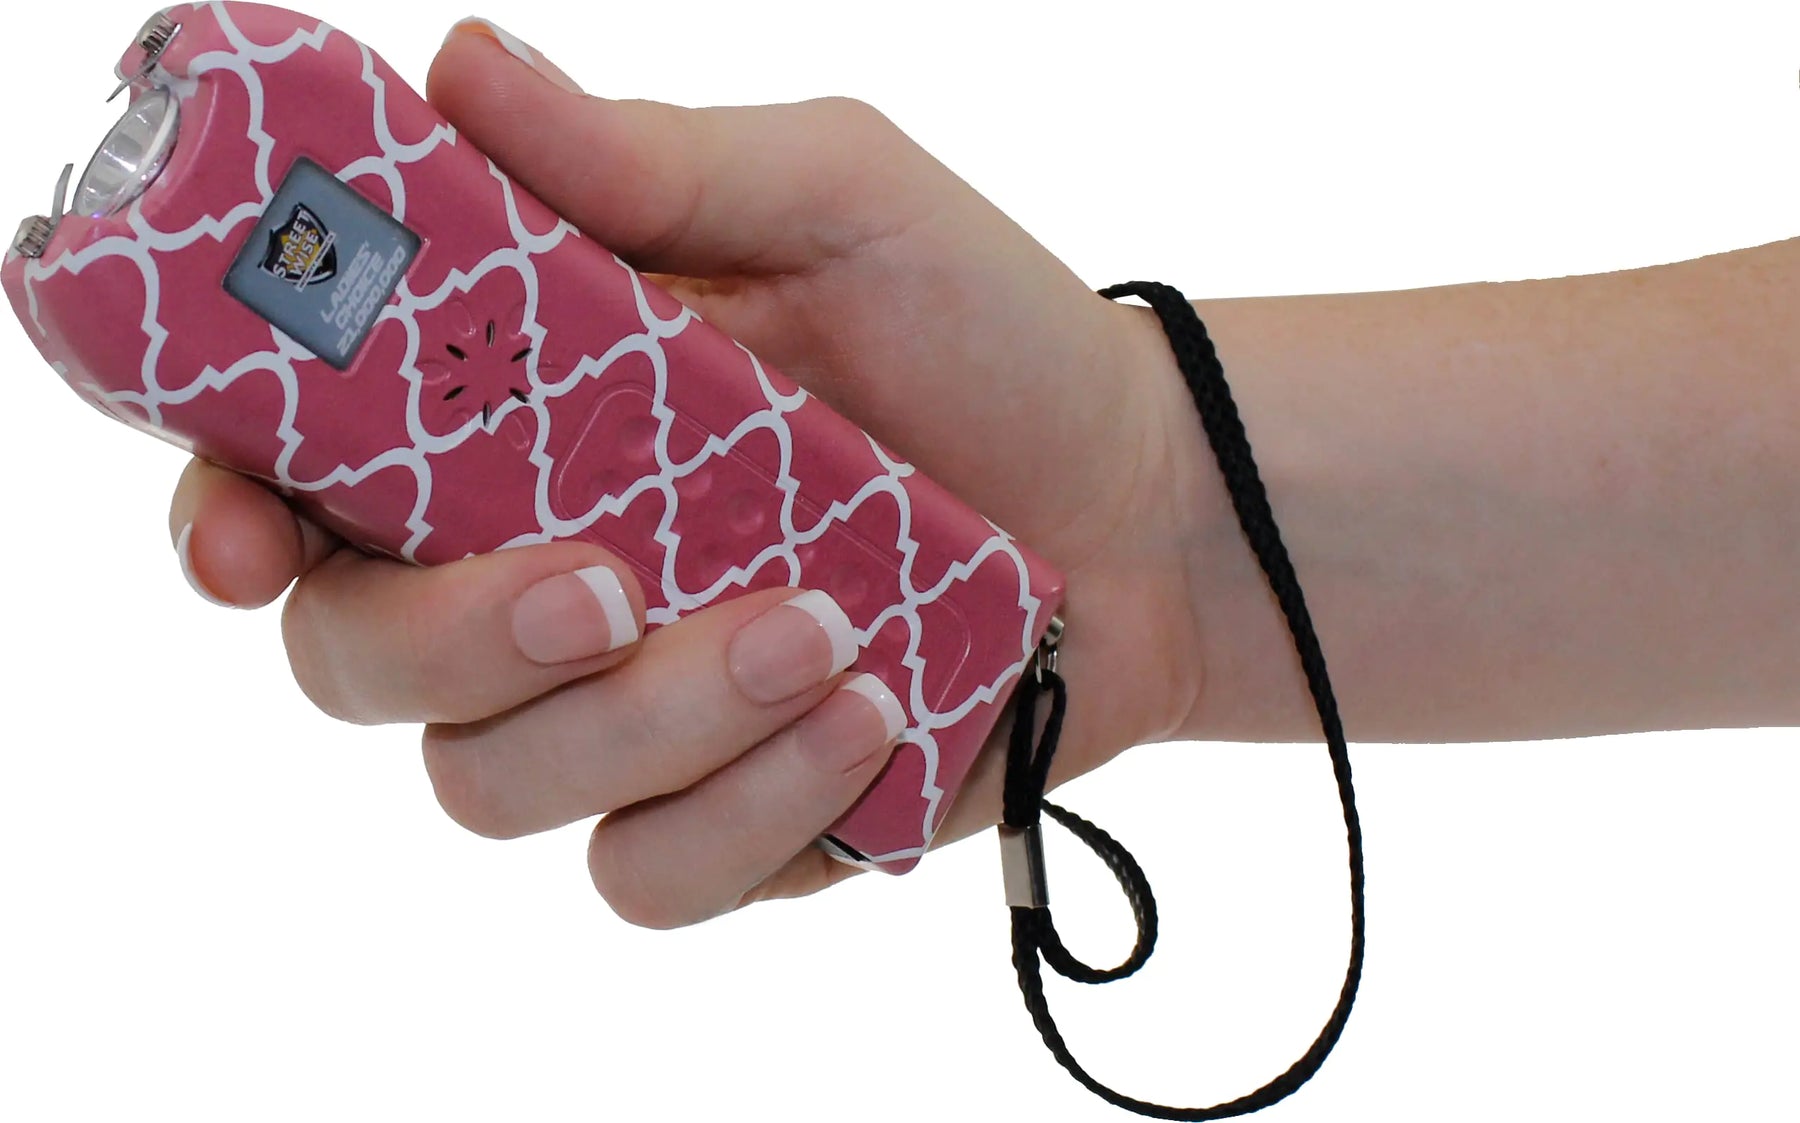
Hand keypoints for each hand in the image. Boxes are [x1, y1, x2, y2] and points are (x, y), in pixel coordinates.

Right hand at [167, 20, 1208, 926]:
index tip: (244, 540)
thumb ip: (651, 163)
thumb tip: (466, 68)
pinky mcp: (722, 818)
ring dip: (651, 719)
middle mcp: (536, 572)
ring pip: (494, 786)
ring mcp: (624, 710)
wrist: (1143, 506)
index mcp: (518, 418)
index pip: (300, 478)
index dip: (226, 513)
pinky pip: (649, 874)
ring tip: (826, 624)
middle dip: (456, 639)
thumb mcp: (837, 202)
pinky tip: (870, 713)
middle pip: (360, 661)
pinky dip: (750, 809)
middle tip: (605, 580)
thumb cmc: (985, 335)